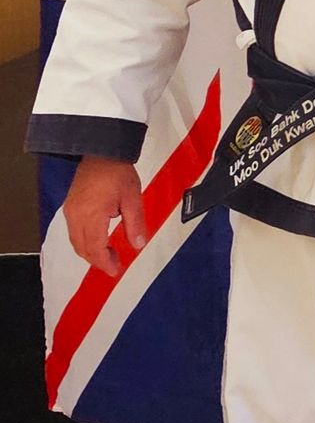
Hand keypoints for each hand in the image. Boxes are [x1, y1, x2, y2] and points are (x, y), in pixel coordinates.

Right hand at [64, 156, 145, 276]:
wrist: (101, 152)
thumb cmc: (119, 174)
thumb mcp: (133, 199)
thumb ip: (135, 224)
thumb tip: (138, 245)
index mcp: (92, 215)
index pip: (95, 248)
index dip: (105, 262)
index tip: (116, 271)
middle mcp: (76, 216)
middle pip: (82, 248)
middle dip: (97, 260)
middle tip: (115, 265)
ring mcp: (70, 212)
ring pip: (76, 241)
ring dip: (90, 252)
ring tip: (109, 255)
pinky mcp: (69, 207)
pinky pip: (73, 232)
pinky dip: (85, 242)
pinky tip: (98, 241)